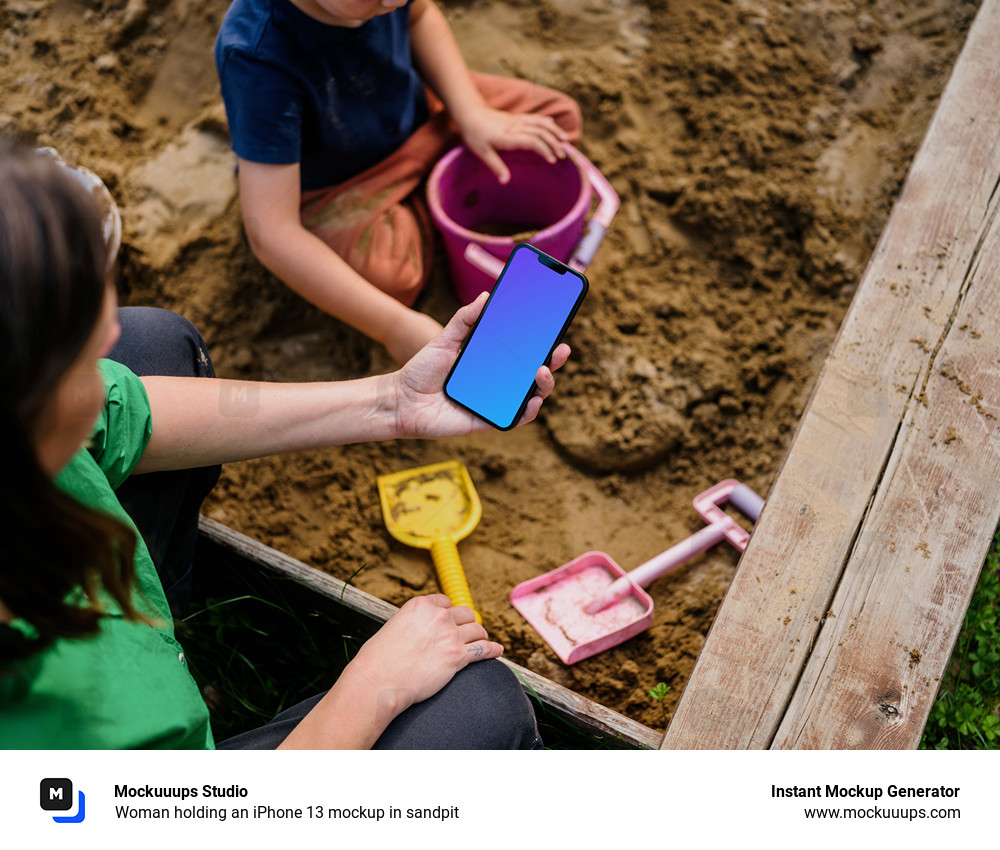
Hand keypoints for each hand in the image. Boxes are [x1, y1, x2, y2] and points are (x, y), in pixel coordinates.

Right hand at [346, 595, 502, 716]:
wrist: (378, 681)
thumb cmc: (378, 659)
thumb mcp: (393, 626)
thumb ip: (413, 622)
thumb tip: (421, 629)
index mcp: (421, 605)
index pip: (446, 602)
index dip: (450, 613)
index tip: (452, 621)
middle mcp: (438, 616)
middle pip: (466, 614)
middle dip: (467, 624)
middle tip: (467, 633)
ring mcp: (450, 636)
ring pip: (477, 630)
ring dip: (480, 636)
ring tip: (481, 641)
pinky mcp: (457, 657)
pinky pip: (484, 649)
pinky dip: (493, 649)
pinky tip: (497, 650)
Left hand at [385, 292, 570, 437]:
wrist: (401, 400)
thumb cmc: (421, 370)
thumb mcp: (444, 339)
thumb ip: (464, 319)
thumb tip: (486, 295)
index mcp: (490, 362)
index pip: (523, 352)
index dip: (543, 343)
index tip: (557, 329)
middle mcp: (497, 382)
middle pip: (533, 373)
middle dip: (553, 362)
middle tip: (561, 349)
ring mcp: (495, 402)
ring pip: (531, 396)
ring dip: (544, 385)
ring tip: (543, 371)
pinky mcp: (487, 420)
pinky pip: (515, 418)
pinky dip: (528, 411)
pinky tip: (533, 400)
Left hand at [457, 104, 569, 183]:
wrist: (470, 113)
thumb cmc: (475, 135)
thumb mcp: (482, 153)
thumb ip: (496, 166)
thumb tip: (506, 182)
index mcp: (509, 137)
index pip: (532, 141)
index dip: (544, 150)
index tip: (552, 160)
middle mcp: (516, 127)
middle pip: (540, 133)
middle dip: (554, 143)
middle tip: (563, 156)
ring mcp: (517, 121)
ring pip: (540, 124)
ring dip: (554, 131)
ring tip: (565, 141)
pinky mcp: (517, 118)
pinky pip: (535, 118)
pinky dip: (546, 122)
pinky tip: (553, 125)